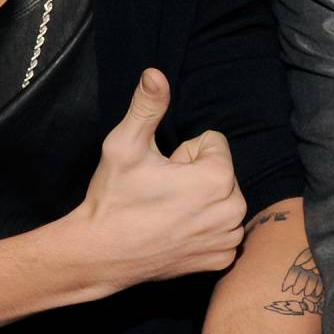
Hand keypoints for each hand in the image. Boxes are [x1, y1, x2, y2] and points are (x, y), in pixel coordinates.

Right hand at [70, 69, 246, 288]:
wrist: (100, 254)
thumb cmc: (113, 199)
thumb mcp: (125, 145)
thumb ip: (147, 106)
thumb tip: (155, 73)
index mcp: (217, 177)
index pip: (213, 143)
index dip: (183, 153)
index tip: (162, 171)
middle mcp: (233, 209)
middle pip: (221, 171)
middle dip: (195, 176)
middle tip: (161, 193)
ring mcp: (228, 238)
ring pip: (222, 199)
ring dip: (201, 202)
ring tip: (167, 212)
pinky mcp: (221, 259)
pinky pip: (222, 229)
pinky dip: (203, 229)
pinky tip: (175, 233)